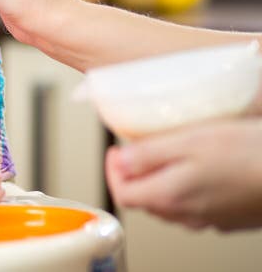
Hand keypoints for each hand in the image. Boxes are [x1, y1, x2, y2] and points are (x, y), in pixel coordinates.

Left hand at [105, 118, 261, 230]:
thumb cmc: (249, 153)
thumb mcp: (188, 141)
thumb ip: (148, 154)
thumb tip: (120, 160)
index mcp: (169, 196)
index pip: (122, 193)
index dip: (112, 170)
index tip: (116, 150)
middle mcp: (187, 215)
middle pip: (145, 200)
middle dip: (136, 175)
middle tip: (139, 150)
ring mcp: (211, 218)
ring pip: (171, 204)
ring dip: (162, 182)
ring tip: (169, 156)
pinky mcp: (232, 216)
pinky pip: (199, 205)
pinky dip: (190, 188)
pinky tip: (203, 169)